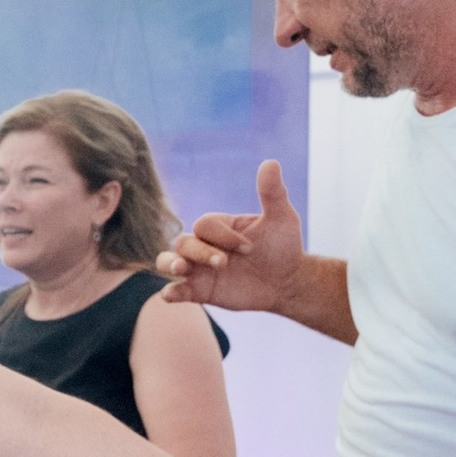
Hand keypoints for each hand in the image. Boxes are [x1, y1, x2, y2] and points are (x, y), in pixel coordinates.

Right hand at [158, 158, 304, 309]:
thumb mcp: (281, 218)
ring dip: (170, 264)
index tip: (251, 248)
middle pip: (183, 242)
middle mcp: (203, 245)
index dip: (224, 236)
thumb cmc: (282, 247)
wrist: (288, 281)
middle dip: (201, 251)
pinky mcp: (200, 291)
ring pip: (167, 261)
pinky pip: (177, 291)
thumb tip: (271, 162)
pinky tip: (170, 295)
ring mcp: (199, 269)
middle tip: (225, 263)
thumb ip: (271, 193)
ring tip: (182, 269)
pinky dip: (170, 292)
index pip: (205, 225)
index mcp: (218, 226)